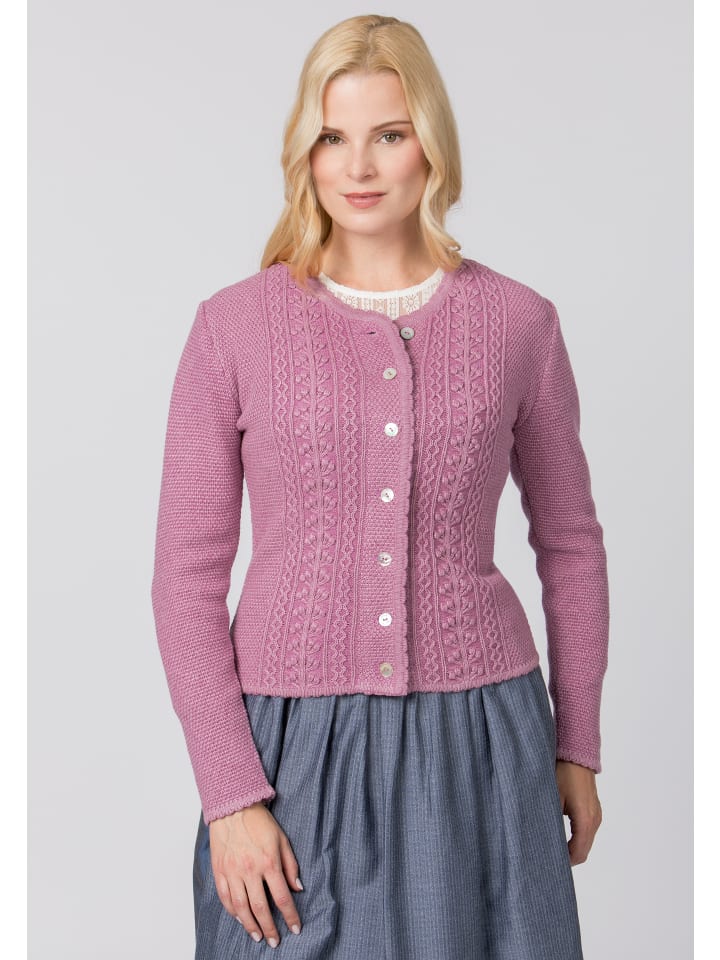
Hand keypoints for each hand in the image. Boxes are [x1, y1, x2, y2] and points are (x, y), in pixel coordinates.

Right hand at [208, 801, 303, 947]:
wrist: (233, 808)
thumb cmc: (259, 822)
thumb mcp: (282, 839)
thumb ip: (290, 865)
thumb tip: (297, 888)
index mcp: (268, 862)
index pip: (282, 897)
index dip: (290, 915)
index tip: (295, 928)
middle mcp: (249, 870)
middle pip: (260, 908)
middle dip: (270, 928)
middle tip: (275, 941)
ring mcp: (232, 872)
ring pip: (241, 908)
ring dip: (250, 925)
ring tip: (258, 936)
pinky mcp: (219, 871)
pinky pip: (225, 898)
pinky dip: (233, 912)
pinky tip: (240, 919)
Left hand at [554, 760, 602, 865]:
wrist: (577, 754)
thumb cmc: (563, 772)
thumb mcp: (552, 797)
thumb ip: (549, 820)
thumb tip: (540, 839)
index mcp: (585, 819)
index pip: (578, 853)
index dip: (565, 863)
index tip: (549, 864)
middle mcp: (595, 820)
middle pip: (583, 850)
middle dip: (568, 858)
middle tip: (548, 859)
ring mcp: (596, 815)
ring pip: (586, 841)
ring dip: (572, 848)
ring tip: (552, 848)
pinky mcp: (594, 810)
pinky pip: (587, 831)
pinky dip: (576, 838)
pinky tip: (561, 836)